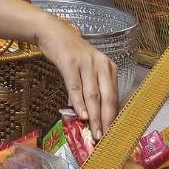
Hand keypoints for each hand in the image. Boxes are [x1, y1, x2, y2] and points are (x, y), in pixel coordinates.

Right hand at [33, 13, 118, 133]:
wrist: (53, 32)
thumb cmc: (71, 53)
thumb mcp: (87, 69)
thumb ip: (91, 89)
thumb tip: (91, 116)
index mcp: (108, 67)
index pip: (115, 96)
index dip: (114, 116)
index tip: (113, 132)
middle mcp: (101, 64)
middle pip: (107, 97)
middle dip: (106, 119)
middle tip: (105, 136)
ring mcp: (85, 62)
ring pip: (93, 94)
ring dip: (94, 115)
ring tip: (94, 131)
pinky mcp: (69, 62)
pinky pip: (75, 86)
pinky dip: (78, 102)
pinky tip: (80, 115)